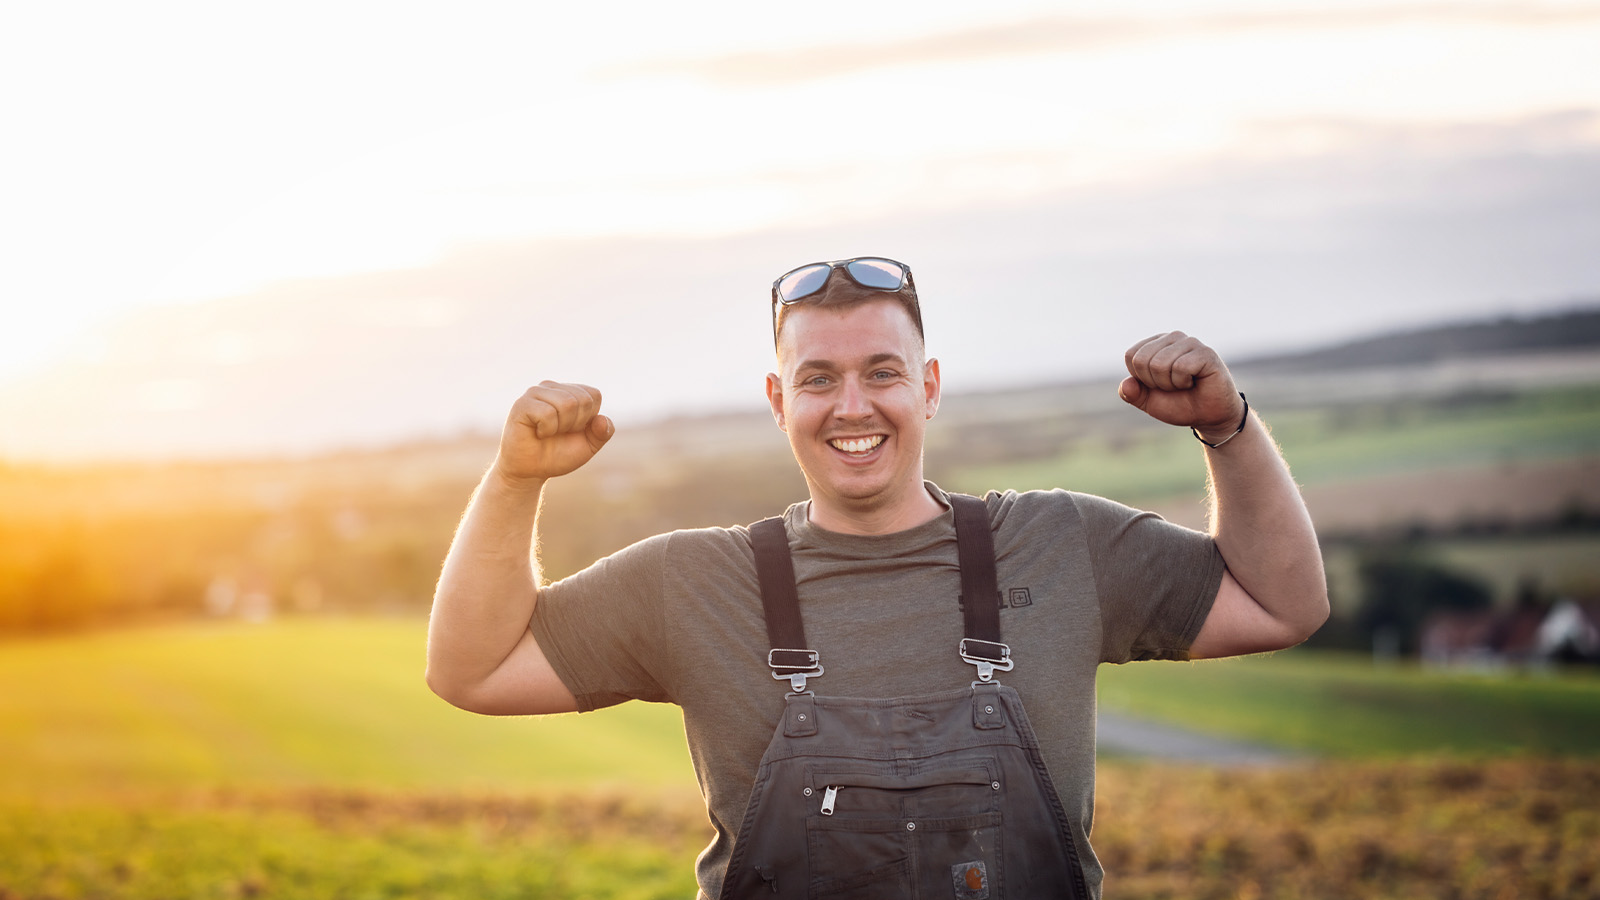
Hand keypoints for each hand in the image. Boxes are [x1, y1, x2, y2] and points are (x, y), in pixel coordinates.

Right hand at [493, 381, 613, 485]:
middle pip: (582, 399)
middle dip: (575, 424)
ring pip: (567, 403)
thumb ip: (603, 433)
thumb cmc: (558, 455)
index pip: (594, 395)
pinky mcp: (522, 404)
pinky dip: (547, 430)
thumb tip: (602, 419)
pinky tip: (537, 433)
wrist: (530, 471)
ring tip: (547, 432)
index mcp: (570, 392)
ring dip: (561, 427)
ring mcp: (536, 393)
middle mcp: (553, 387)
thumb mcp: (589, 446)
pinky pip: (547, 413)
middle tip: (558, 433)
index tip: (573, 430)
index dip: (589, 419)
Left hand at [1118, 332, 1244, 441]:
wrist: (1209, 416)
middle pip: (1142, 360)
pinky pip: (1180, 367)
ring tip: (1185, 384)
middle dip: (1155, 383)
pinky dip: (1183, 382)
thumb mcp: (1149, 402)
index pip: (1131, 356)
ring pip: (1159, 364)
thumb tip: (1125, 384)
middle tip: (1174, 386)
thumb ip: (1132, 394)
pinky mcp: (1205, 352)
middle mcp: (1172, 338)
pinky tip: (1195, 382)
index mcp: (1155, 344)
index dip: (1141, 379)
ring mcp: (1189, 342)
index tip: (1159, 385)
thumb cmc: (1180, 404)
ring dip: (1170, 384)